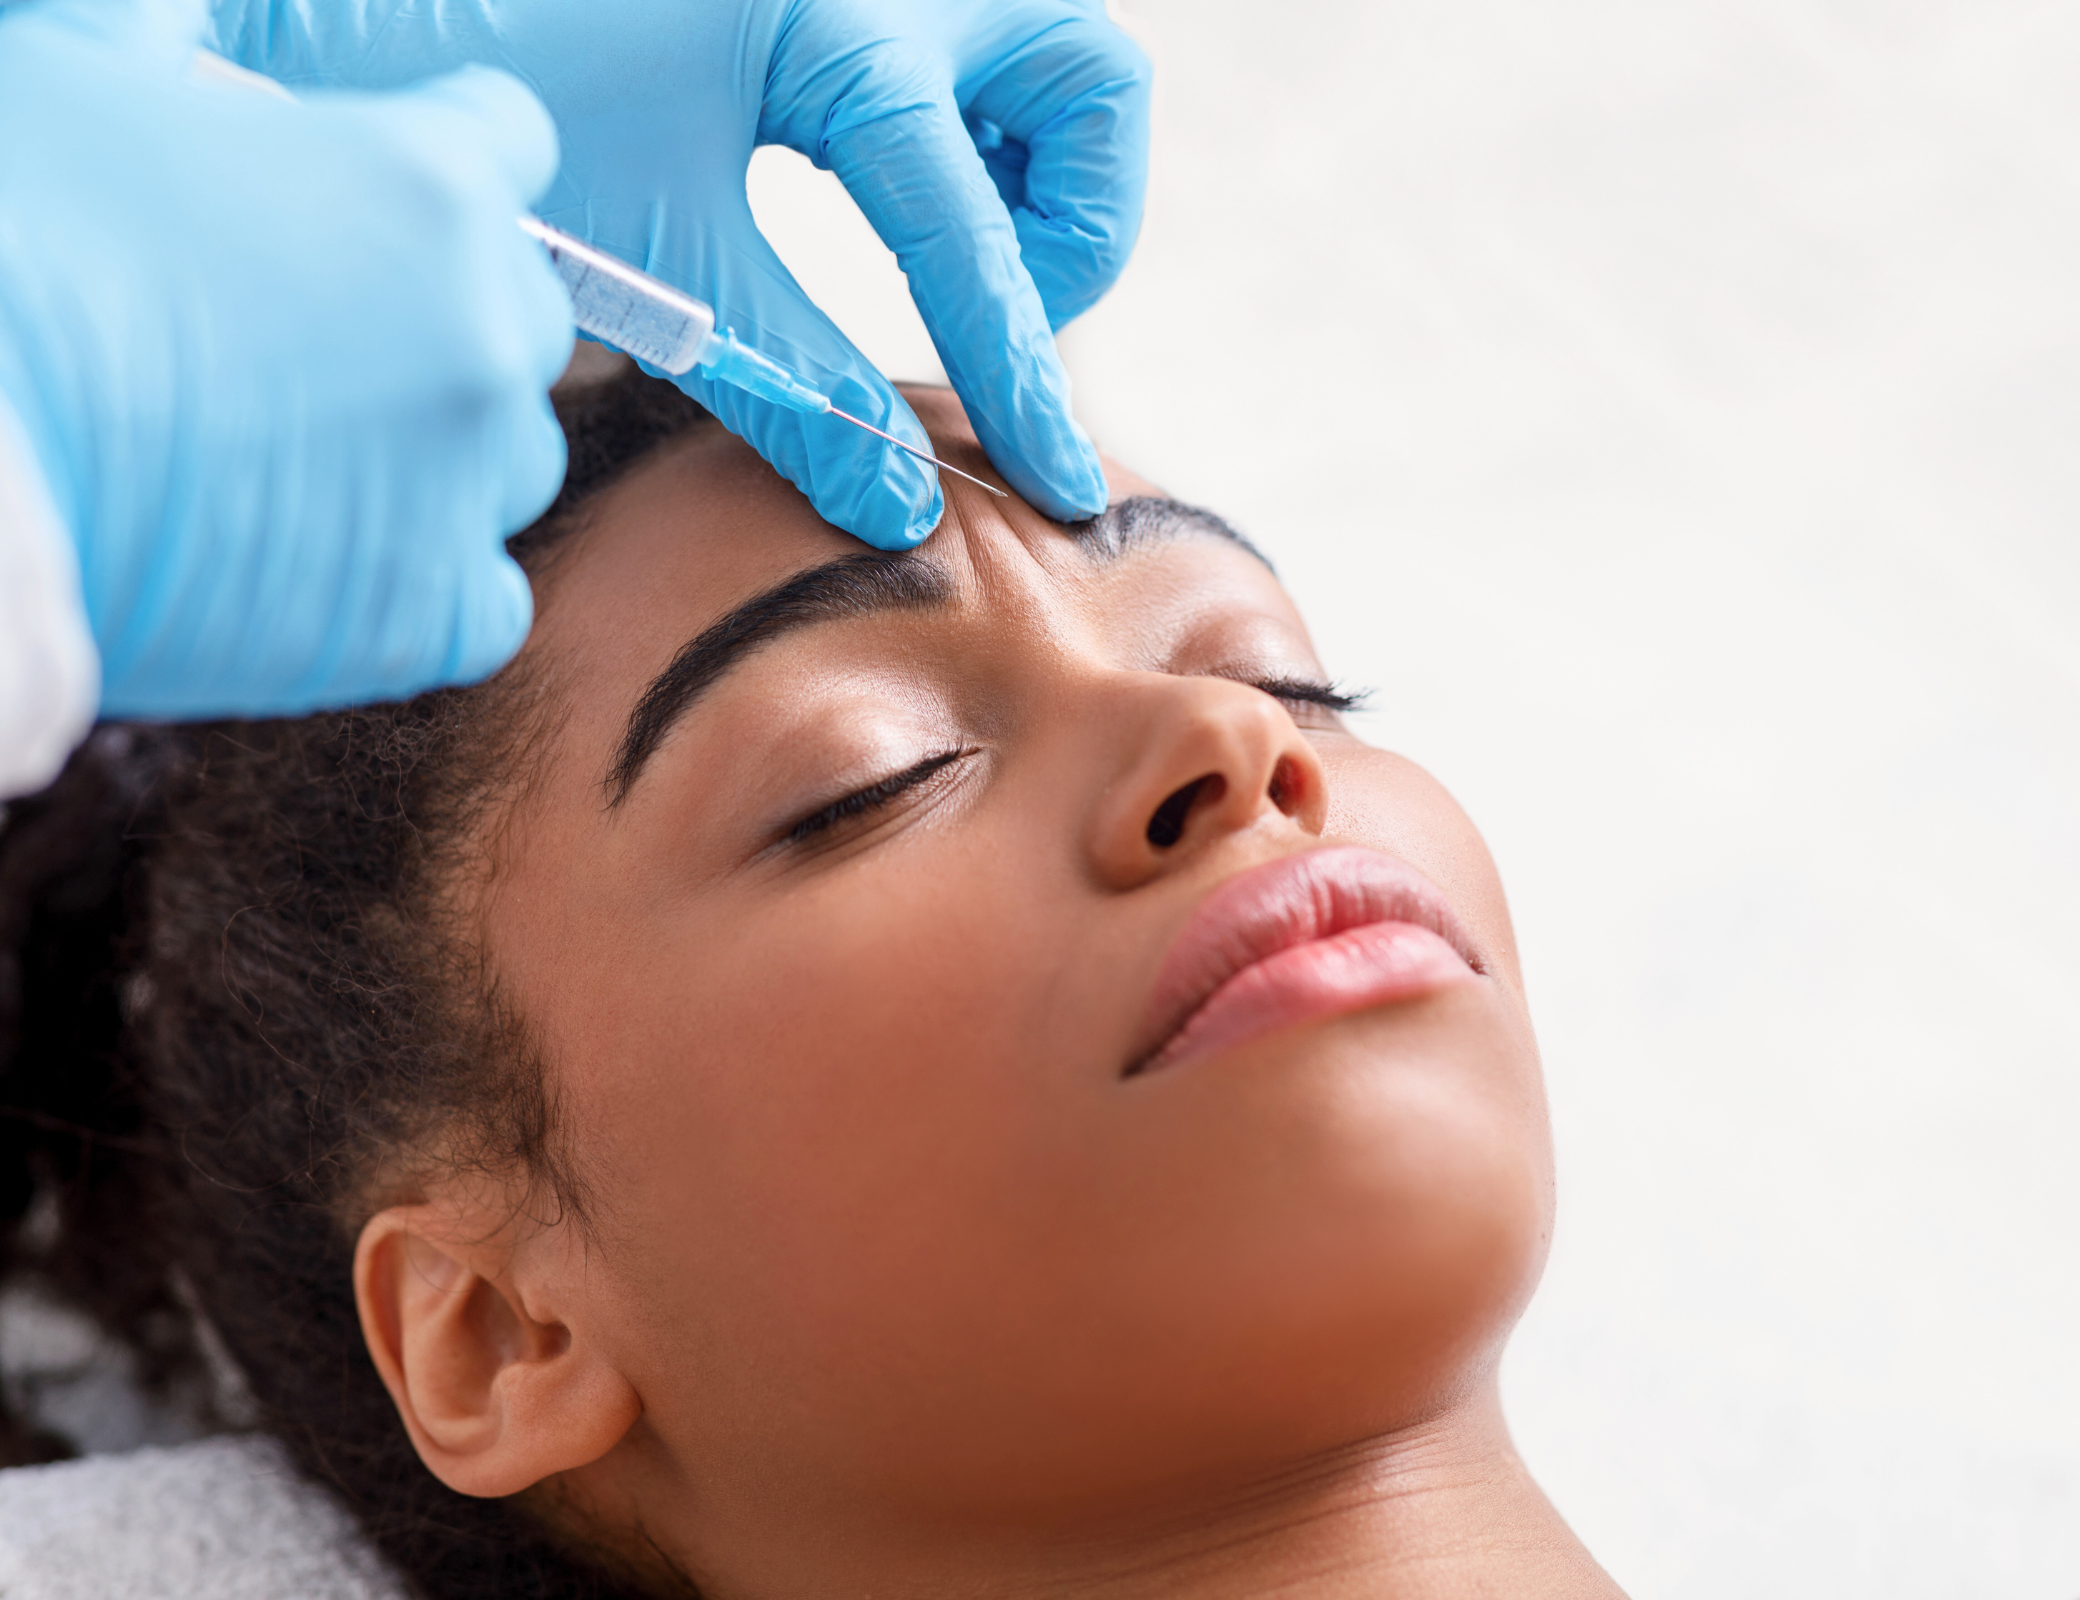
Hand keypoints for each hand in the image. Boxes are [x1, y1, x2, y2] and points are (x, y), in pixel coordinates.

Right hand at [0, 0, 572, 717]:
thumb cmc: (3, 255)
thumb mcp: (73, 84)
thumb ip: (160, 37)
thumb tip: (175, 22)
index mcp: (429, 184)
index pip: (507, 146)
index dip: (442, 162)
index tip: (384, 197)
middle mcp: (486, 332)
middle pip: (521, 313)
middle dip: (440, 317)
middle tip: (314, 342)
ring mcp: (470, 480)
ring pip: (510, 459)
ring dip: (438, 452)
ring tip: (303, 455)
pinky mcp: (432, 613)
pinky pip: (482, 599)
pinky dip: (422, 584)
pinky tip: (332, 560)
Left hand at [210, 0, 1151, 548]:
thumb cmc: (494, 100)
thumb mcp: (658, 259)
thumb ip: (794, 384)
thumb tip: (901, 506)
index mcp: (837, 23)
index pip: (971, 234)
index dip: (1019, 374)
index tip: (1057, 483)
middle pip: (1091, 84)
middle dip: (1078, 220)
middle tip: (993, 303)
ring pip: (1053, 57)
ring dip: (1036, 172)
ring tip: (949, 255)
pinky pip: (972, 46)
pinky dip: (972, 130)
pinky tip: (886, 194)